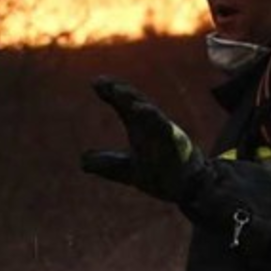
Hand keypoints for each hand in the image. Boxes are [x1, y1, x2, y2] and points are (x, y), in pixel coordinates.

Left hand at [81, 76, 206, 202]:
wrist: (188, 187)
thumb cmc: (158, 174)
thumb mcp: (126, 169)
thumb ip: (105, 162)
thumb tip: (82, 161)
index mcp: (140, 128)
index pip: (125, 105)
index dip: (112, 93)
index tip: (96, 83)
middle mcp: (153, 126)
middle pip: (136, 103)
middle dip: (121, 92)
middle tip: (104, 83)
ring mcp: (165, 134)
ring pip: (150, 114)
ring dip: (135, 102)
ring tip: (119, 93)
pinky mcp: (176, 145)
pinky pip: (166, 131)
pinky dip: (156, 121)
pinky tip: (144, 112)